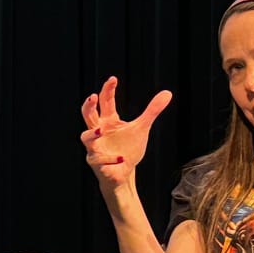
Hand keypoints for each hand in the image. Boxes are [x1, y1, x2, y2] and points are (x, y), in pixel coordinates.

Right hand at [81, 76, 172, 191]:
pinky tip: (122, 158)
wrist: (123, 173)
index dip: (108, 90)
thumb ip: (152, 110)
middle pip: (88, 116)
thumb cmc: (128, 149)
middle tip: (92, 96)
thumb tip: (167, 93)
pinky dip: (110, 158)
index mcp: (108, 121)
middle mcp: (99, 132)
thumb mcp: (142, 128)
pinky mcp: (96, 162)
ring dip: (91, 134)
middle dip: (88, 106)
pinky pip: (99, 159)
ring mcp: (95, 147)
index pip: (106, 102)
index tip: (113, 79)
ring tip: (100, 130)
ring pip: (86, 137)